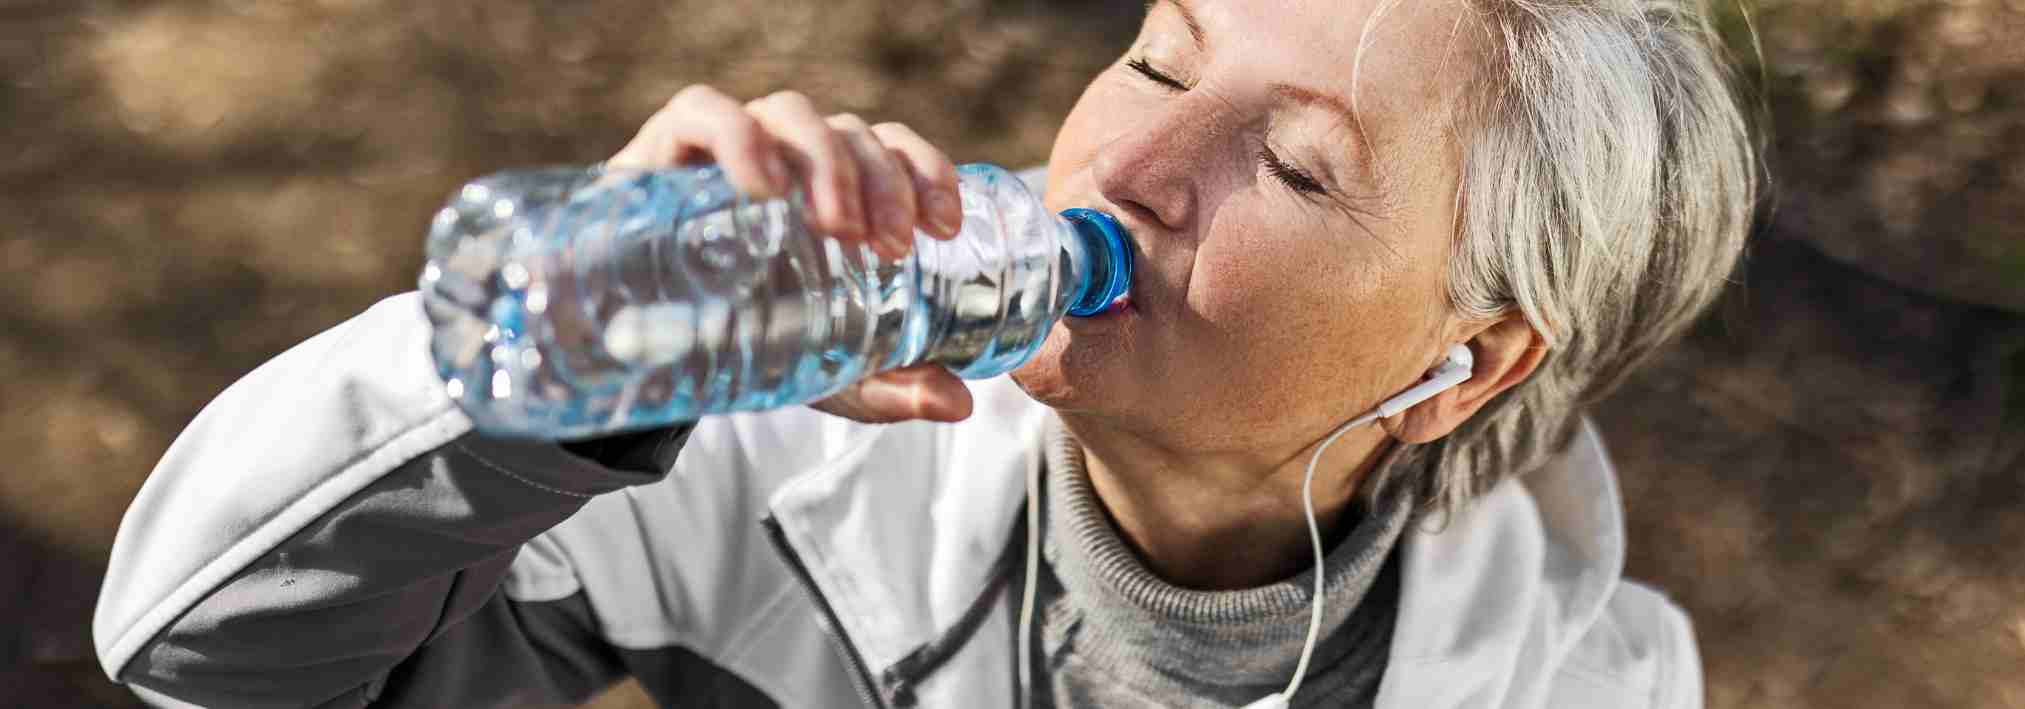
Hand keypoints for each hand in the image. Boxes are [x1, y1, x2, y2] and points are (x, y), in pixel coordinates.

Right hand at [609, 85, 973, 422]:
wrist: (628, 353)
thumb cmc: (741, 342)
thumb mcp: (826, 371)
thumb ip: (890, 385)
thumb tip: (958, 404)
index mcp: (834, 188)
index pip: (891, 147)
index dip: (925, 171)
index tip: (947, 226)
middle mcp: (786, 156)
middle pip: (849, 131)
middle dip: (883, 180)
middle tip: (894, 245)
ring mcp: (727, 146)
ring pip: (790, 113)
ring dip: (826, 161)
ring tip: (839, 228)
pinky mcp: (663, 150)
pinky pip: (704, 112)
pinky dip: (739, 138)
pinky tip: (763, 187)